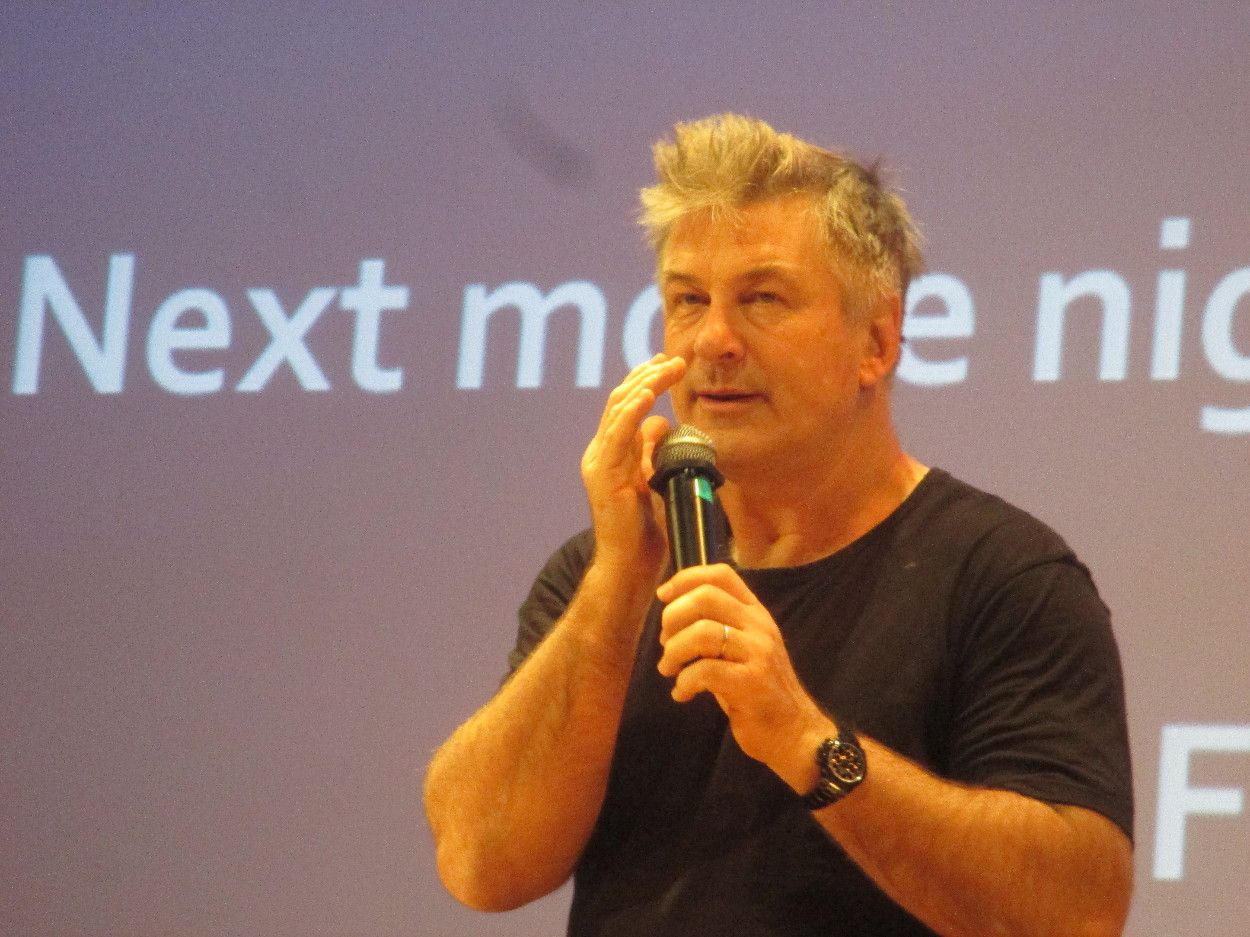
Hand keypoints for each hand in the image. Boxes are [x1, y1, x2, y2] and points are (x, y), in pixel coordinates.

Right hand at [580, 354, 686, 581]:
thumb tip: (663, 424)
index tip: (668, 364)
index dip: (645, 382)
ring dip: (646, 384)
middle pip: (620, 401)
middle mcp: (600, 453)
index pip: (625, 407)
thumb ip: (654, 453)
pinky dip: (633, 409)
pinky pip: (617, 432)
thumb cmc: (646, 533)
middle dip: (648, 375)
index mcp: (611, 455)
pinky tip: (649, 392)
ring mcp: (599, 462)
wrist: (630, 567)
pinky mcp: (603, 474)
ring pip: (619, 409)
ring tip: (668, 367)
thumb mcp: (655, 481)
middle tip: (674, 359)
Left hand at [656, 564, 829, 786]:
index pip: (721, 575)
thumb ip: (717, 626)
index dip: (685, 579)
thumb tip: (671, 615)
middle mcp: (759, 626)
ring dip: (674, 651)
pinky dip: (683, 682)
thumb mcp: (742, 649)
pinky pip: (705, 671)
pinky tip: (682, 694)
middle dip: (673, 617)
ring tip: (668, 669)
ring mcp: (758, 652)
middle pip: (706, 597)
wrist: (794, 732)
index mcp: (755, 613)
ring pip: (702, 632)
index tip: (662, 596)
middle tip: (665, 643)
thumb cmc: (758, 691)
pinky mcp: (752, 682)